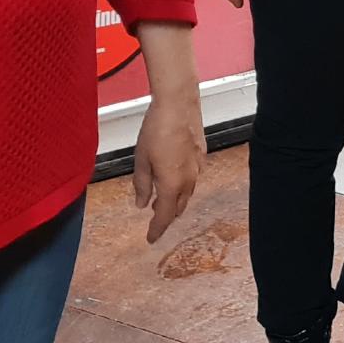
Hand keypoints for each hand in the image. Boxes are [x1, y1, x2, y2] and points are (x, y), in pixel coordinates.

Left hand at [133, 85, 204, 243]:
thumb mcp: (141, 159)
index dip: (157, 230)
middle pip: (178, 207)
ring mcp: (198, 167)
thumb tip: (141, 204)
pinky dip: (183, 184)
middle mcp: (188, 181)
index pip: (164, 217)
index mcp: (171, 185)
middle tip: (153, 218)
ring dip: (175, 200)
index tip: (150, 239)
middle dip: (166, 216)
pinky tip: (175, 175)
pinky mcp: (202, 155)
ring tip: (161, 198)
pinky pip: (193, 178)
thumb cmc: (156, 130)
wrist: (178, 103)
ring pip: (187, 193)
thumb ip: (141, 185)